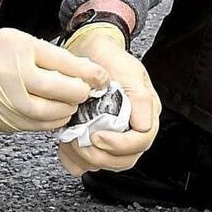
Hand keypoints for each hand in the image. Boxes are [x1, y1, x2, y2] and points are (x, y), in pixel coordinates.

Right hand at [0, 28, 109, 133]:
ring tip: (71, 103)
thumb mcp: (23, 44)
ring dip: (67, 110)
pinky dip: (53, 121)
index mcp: (17, 48)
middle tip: (85, 92)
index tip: (101, 78)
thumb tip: (90, 73)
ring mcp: (5, 101)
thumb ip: (55, 57)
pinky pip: (37, 126)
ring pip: (49, 113)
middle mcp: (9, 75)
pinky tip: (57, 113)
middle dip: (78, 93)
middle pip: (57, 91)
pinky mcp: (5, 121)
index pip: (61, 62)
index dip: (87, 73)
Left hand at [57, 24, 160, 175]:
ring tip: (70, 141)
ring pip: (106, 163)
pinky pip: (87, 163)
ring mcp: (112, 136)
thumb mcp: (127, 70)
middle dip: (100, 156)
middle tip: (80, 143)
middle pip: (124, 159)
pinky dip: (74, 161)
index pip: (140, 142)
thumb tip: (144, 126)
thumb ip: (140, 98)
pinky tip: (66, 147)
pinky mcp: (94, 140)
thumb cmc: (109, 58)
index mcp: (145, 114)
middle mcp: (131, 129)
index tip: (98, 136)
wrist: (87, 49)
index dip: (119, 145)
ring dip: (85, 158)